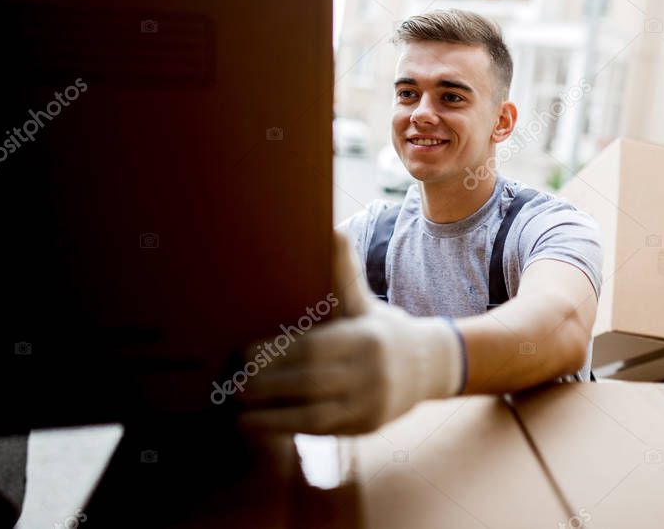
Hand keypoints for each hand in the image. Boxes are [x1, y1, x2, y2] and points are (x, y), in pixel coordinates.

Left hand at [237, 232, 464, 434]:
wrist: (429, 365)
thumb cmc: (382, 329)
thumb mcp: (364, 301)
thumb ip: (343, 273)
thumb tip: (331, 230)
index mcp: (364, 338)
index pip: (312, 347)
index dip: (275, 352)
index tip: (244, 353)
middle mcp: (370, 372)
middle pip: (310, 383)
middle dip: (268, 386)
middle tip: (233, 385)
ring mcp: (370, 404)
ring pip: (314, 416)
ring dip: (272, 417)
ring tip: (240, 415)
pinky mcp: (367, 427)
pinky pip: (324, 432)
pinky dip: (291, 428)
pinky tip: (266, 425)